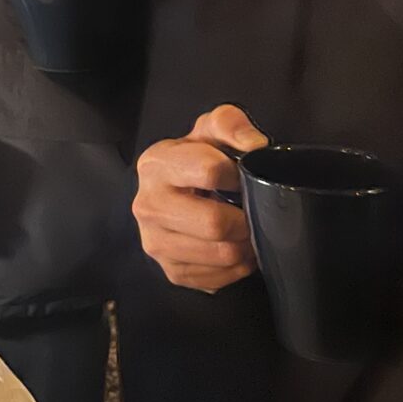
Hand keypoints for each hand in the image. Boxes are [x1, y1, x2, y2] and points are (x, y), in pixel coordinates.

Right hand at [132, 104, 268, 291]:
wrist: (170, 193)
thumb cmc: (195, 160)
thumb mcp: (208, 130)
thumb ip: (230, 123)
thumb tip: (255, 145)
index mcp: (155, 165)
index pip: (209, 170)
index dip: (237, 174)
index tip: (240, 176)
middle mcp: (148, 205)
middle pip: (215, 223)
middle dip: (244, 218)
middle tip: (250, 210)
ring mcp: (156, 243)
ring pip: (222, 254)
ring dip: (245, 244)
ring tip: (245, 229)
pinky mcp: (171, 271)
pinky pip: (221, 278)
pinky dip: (238, 266)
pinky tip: (234, 247)